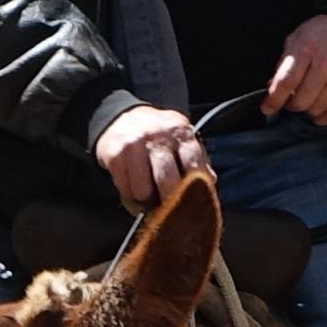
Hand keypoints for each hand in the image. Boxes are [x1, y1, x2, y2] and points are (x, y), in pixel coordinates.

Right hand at [95, 104, 210, 206]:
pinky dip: (129, 193)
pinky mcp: (115, 155)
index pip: (193, 165)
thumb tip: (210, 183)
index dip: (195, 189)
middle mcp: (158, 136)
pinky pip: (125, 188)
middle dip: (170, 201)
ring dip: (145, 198)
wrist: (122, 117)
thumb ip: (197, 159)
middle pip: (168, 180)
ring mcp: (135, 144)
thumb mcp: (181, 138)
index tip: (194, 206)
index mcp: (181, 132)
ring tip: (147, 190)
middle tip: (170, 209)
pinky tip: (132, 182)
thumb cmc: (158, 135)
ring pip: (143, 191)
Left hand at [265, 14, 326, 124]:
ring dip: (307, 109)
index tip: (267, 108)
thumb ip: (281, 69)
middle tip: (290, 100)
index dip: (274, 99)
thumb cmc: (313, 38)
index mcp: (306, 48)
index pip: (287, 82)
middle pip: (302, 100)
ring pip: (317, 109)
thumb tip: (272, 96)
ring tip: (306, 99)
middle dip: (291, 104)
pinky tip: (317, 108)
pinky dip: (322, 117)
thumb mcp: (292, 44)